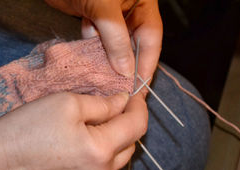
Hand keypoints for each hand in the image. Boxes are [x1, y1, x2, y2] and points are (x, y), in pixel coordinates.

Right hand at [0, 92, 147, 169]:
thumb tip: (123, 102)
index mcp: (100, 151)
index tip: (134, 96)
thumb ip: (103, 104)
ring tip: (93, 129)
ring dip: (111, 145)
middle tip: (112, 109)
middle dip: (125, 126)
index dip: (139, 108)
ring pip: (113, 163)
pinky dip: (96, 161)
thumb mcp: (68, 103)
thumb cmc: (28, 126)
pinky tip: (79, 150)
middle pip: (129, 147)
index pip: (137, 127)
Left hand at [45, 0, 162, 79]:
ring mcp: (109, 16)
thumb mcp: (104, 7)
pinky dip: (92, 52)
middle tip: (120, 90)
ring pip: (113, 45)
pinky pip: (97, 41)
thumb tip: (126, 70)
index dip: (146, 63)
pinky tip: (89, 64)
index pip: (150, 37)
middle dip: (126, 66)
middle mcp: (128, 10)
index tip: (139, 86)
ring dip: (107, 61)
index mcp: (141, 3)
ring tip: (103, 81)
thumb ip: (116, 38)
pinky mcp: (92, 19)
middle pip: (133, 44)